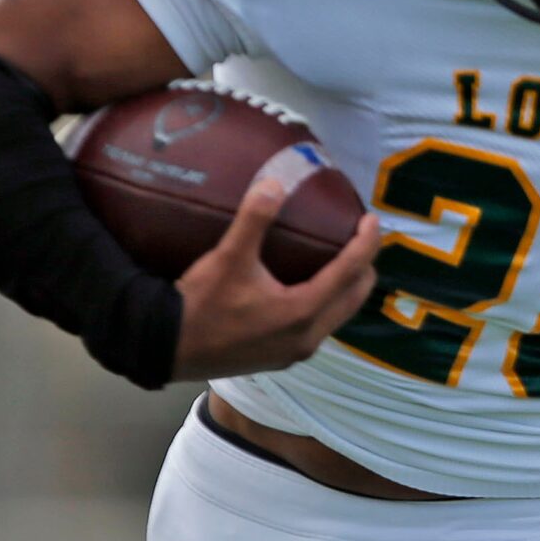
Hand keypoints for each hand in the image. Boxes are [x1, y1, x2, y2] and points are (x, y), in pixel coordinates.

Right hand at [171, 180, 382, 379]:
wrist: (167, 349)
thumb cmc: (199, 304)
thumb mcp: (227, 258)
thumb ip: (254, 219)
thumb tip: (275, 182)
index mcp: (303, 311)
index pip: (351, 271)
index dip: (366, 242)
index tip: (372, 219)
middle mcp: (309, 336)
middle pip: (355, 296)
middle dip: (364, 266)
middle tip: (360, 238)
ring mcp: (297, 351)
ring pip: (339, 314)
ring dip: (347, 287)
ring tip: (342, 258)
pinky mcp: (282, 358)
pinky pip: (320, 326)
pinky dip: (327, 303)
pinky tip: (310, 287)